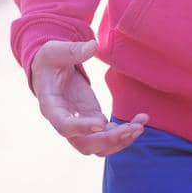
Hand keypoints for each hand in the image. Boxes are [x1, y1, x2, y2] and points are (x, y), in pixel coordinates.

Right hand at [29, 39, 147, 155]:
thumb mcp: (55, 51)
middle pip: (84, 144)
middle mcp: (65, 122)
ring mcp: (81, 124)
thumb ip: (72, 51)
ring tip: (139, 126)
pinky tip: (141, 120)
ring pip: (99, 146)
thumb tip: (93, 46)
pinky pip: (110, 134)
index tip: (101, 124)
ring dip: (120, 140)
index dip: (81, 128)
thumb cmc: (50, 59)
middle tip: (130, 129)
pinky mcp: (94, 121)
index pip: (63, 126)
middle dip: (108, 140)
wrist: (51, 69)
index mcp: (51, 106)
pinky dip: (126, 132)